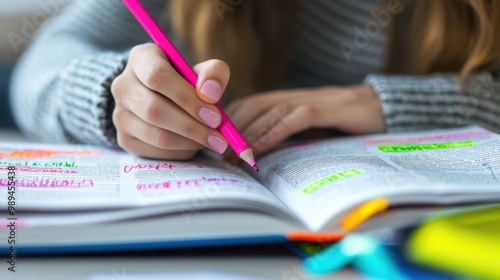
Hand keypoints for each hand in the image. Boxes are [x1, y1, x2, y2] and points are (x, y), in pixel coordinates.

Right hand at [111, 43, 229, 159]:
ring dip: (190, 142)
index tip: (215, 115)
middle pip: (155, 110)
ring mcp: (119, 114)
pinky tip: (196, 145)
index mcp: (140, 59)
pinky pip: (156, 151)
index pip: (157, 76)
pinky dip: (181, 151)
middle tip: (219, 136)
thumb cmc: (185, 81)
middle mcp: (122, 85)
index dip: (187, 98)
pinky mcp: (124, 139)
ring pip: (156, 135)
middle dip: (192, 126)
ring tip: (213, 141)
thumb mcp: (202, 70)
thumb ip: (214, 73)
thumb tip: (210, 93)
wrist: (161, 97)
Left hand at [225, 84, 385, 153]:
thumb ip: (292, 138)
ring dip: (249, 131)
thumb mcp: (317, 133)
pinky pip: (300, 116)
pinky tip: (261, 146)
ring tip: (233, 153)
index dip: (232, 120)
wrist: (393, 112)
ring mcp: (320, 100)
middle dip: (234, 128)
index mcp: (295, 100)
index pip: (253, 104)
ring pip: (274, 108)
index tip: (216, 141)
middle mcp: (302, 96)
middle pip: (257, 104)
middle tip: (219, 153)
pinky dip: (276, 130)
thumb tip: (260, 157)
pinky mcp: (338, 109)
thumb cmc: (351, 127)